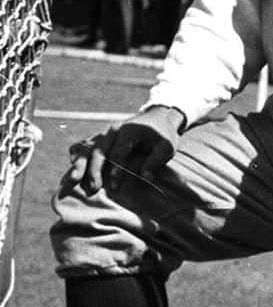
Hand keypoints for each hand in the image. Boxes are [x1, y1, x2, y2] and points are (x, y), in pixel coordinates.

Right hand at [68, 105, 184, 195]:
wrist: (157, 117)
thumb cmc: (163, 135)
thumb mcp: (167, 147)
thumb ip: (155, 161)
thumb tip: (145, 176)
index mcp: (129, 131)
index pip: (119, 153)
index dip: (116, 171)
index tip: (114, 187)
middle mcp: (113, 130)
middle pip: (99, 150)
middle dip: (94, 170)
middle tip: (93, 188)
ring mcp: (105, 133)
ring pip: (88, 147)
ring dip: (80, 164)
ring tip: (73, 179)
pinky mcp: (102, 137)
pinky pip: (85, 143)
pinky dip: (77, 153)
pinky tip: (71, 165)